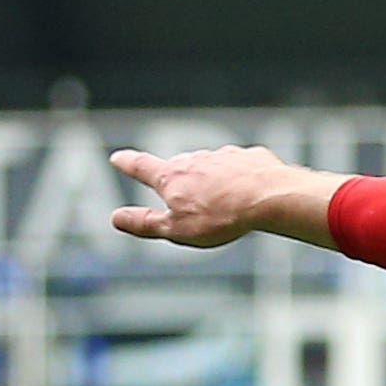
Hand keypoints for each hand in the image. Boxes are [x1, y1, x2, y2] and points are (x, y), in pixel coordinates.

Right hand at [108, 144, 341, 249]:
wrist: (269, 197)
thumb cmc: (222, 217)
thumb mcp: (177, 230)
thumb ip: (145, 224)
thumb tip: (116, 218)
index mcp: (172, 176)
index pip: (142, 167)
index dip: (129, 163)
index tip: (118, 157)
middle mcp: (195, 159)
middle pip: (179, 167)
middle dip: (176, 176)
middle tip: (176, 188)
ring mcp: (224, 156)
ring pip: (211, 166)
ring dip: (210, 177)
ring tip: (219, 198)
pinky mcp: (250, 157)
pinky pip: (240, 167)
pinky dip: (240, 177)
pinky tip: (249, 191)